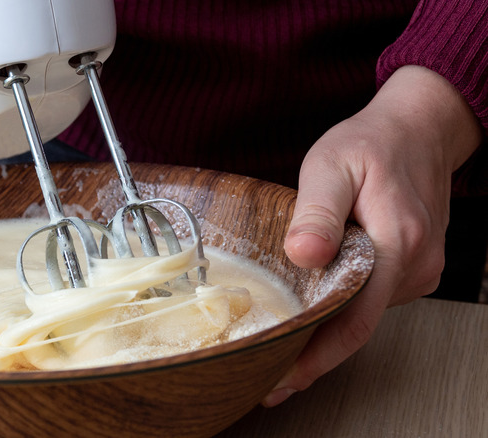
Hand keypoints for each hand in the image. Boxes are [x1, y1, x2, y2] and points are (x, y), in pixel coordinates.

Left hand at [264, 66, 482, 406]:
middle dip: (312, 352)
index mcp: (395, 243)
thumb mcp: (331, 165)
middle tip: (266, 370)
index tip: (281, 380)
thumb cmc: (371, 143)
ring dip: (325, 327)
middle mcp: (416, 265)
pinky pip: (373, 299)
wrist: (418, 129)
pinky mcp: (414, 268)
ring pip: (365, 313)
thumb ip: (317, 212)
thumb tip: (303, 256)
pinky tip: (313, 305)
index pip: (354, 322)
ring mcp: (420, 269)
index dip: (316, 358)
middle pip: (358, 326)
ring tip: (281, 335)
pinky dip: (342, 307)